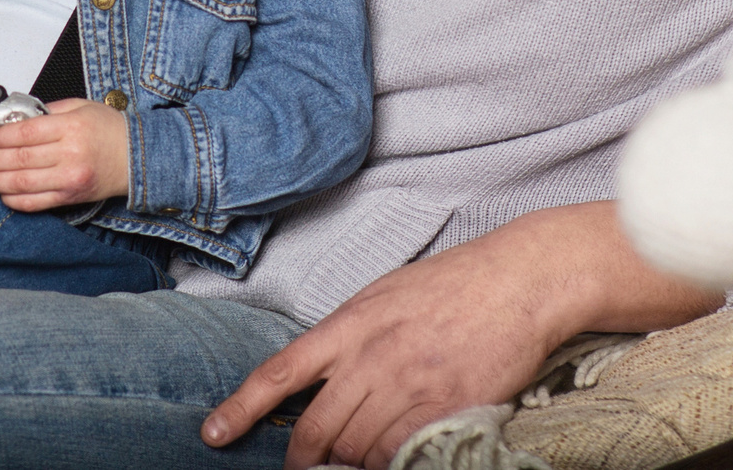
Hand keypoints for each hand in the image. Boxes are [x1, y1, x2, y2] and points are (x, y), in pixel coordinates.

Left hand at [0, 98, 128, 210]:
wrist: (136, 157)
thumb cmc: (110, 130)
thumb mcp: (81, 106)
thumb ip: (49, 110)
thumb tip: (19, 118)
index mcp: (70, 127)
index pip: (24, 132)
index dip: (2, 136)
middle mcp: (70, 154)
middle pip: (19, 158)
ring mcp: (69, 178)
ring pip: (23, 183)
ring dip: (0, 181)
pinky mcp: (70, 197)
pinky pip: (35, 202)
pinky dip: (16, 200)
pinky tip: (7, 194)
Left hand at [199, 201, 721, 469]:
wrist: (519, 281)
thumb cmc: (452, 285)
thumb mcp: (384, 296)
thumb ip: (349, 337)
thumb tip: (320, 375)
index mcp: (350, 324)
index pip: (280, 372)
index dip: (241, 408)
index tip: (213, 434)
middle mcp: (372, 357)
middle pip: (317, 429)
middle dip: (303, 459)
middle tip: (303, 468)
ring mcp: (409, 386)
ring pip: (358, 449)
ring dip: (354, 460)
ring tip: (364, 451)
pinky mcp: (445, 409)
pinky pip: (402, 454)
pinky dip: (392, 461)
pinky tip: (398, 451)